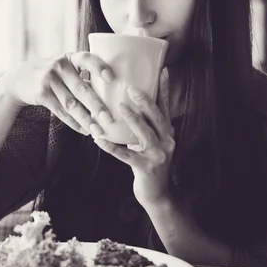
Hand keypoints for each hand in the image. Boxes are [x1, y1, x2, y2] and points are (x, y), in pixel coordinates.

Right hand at [3, 52, 114, 135]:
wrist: (20, 78)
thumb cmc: (53, 73)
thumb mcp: (66, 67)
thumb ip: (84, 76)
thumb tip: (112, 94)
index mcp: (70, 58)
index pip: (87, 59)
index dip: (99, 68)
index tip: (111, 78)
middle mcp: (59, 66)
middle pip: (81, 88)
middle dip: (96, 105)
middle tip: (109, 118)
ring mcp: (48, 80)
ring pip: (71, 104)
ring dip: (86, 119)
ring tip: (98, 130)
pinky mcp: (41, 94)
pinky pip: (60, 112)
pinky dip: (74, 123)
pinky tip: (84, 130)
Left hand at [92, 68, 174, 204]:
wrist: (158, 195)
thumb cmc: (151, 165)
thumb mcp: (153, 144)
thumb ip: (145, 128)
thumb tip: (127, 106)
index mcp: (167, 132)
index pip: (166, 107)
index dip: (165, 89)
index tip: (163, 71)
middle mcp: (166, 141)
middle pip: (157, 117)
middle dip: (145, 101)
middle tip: (132, 87)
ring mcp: (157, 155)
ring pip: (144, 133)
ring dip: (131, 119)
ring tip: (119, 106)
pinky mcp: (145, 168)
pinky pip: (125, 155)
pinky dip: (111, 146)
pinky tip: (98, 138)